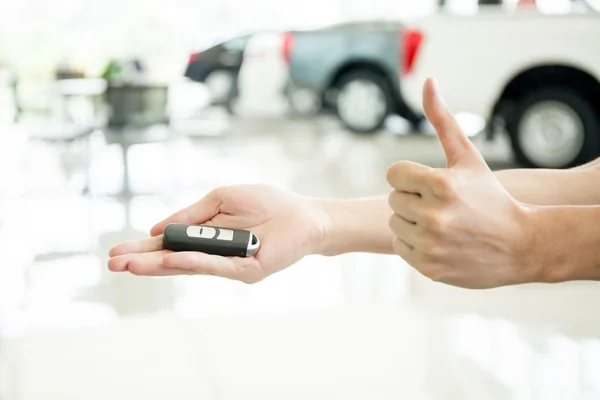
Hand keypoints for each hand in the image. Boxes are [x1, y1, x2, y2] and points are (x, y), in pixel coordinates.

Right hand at [108, 185, 329, 282]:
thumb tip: (157, 230)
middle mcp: (214, 255)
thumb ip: (191, 215)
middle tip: (112, 264)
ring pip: (189, 266)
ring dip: (159, 265)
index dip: (144, 249)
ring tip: (130, 265)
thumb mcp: (221, 200)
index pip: (169, 245)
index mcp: (206, 237)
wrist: (304, 214)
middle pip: (173, 260)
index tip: (116, 251)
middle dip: (142, 261)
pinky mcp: (247, 270)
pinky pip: (216, 265)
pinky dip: (192, 261)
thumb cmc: (266, 204)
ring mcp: (229, 266)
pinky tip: (169, 260)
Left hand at [386, 79, 537, 288]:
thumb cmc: (491, 196)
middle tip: (441, 205)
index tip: (430, 183)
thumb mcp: (468, 157)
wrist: (520, 245)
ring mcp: (430, 244)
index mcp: (440, 184)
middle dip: (412, 199)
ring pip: (395, 223)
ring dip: (411, 221)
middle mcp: (433, 216)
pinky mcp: (428, 267)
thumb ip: (443, 121)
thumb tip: (428, 82)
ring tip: (442, 223)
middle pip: (393, 199)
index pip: (393, 174)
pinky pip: (400, 246)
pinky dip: (414, 243)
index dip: (410, 177)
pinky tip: (439, 240)